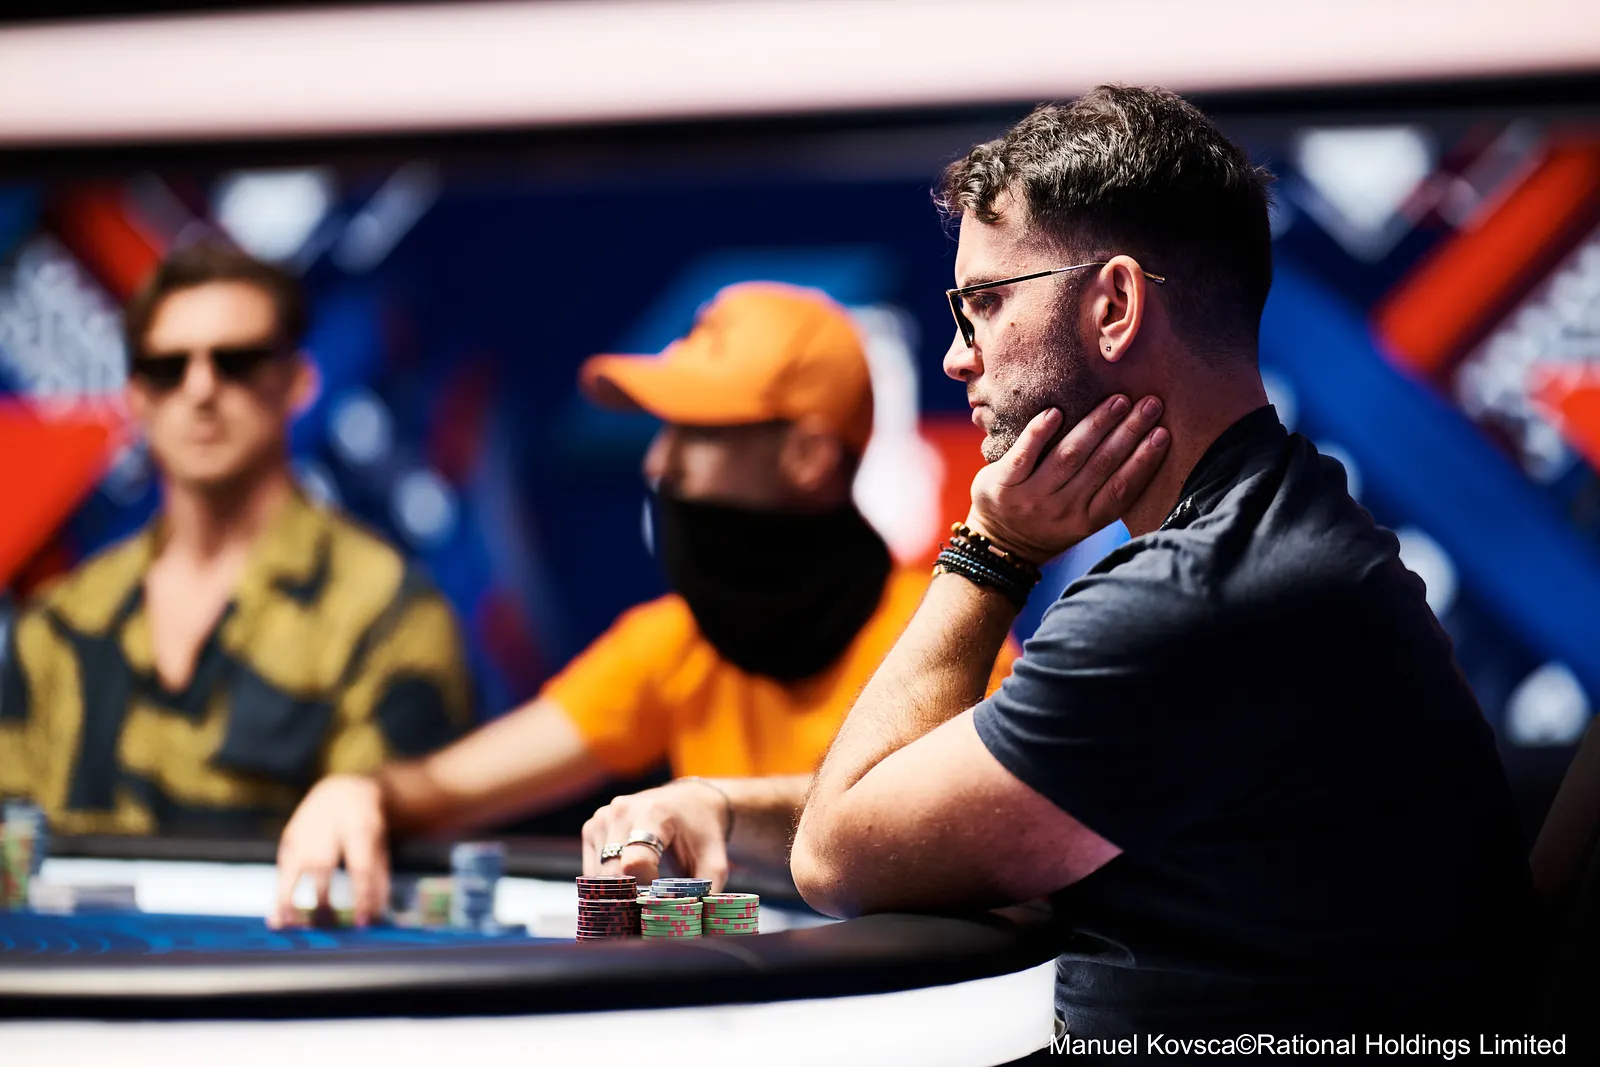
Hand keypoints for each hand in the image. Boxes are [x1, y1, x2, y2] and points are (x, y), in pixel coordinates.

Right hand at [269, 774, 389, 927]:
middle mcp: (327, 826)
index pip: (360, 865)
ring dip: (292, 901)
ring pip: (295, 867)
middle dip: (324, 900)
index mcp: (359, 824)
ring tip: (294, 929)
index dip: (362, 895)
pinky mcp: (289, 837)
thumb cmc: (365, 824)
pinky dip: (280, 894)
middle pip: (323, 866)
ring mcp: (304, 830)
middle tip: (328, 928)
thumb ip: (378, 876)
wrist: (340, 791)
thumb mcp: (379, 844)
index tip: (363, 922)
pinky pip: (283, 869)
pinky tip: (279, 918)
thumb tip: (376, 915)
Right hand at [581, 779, 731, 891]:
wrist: (689, 801)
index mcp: (652, 813)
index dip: (644, 889)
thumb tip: (694, 929)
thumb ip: (704, 892)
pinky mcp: (591, 826)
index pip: (633, 863)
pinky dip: (606, 881)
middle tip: (649, 904)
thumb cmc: (702, 832)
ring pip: (597, 874)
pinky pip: (591, 869)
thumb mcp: (714, 861)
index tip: (660, 896)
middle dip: (628, 895)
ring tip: (642, 889)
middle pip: (612, 872)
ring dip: (616, 889)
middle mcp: (622, 811)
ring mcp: (603, 817)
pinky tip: (629, 878)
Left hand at [967, 394, 1168, 564]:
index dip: (1144, 461)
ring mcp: (1032, 497)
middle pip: (1101, 465)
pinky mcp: (1002, 485)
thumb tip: (1143, 443)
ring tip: (1118, 400)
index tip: (1163, 433)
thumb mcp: (1082, 517)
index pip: (1122, 489)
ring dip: (1096, 425)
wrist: (1000, 544)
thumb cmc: (1050, 521)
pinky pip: (1023, 455)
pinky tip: (1055, 412)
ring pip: (1069, 456)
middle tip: (1150, 403)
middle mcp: (1062, 510)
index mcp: (1087, 519)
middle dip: (1129, 432)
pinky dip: (1040, 433)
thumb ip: (1104, 490)